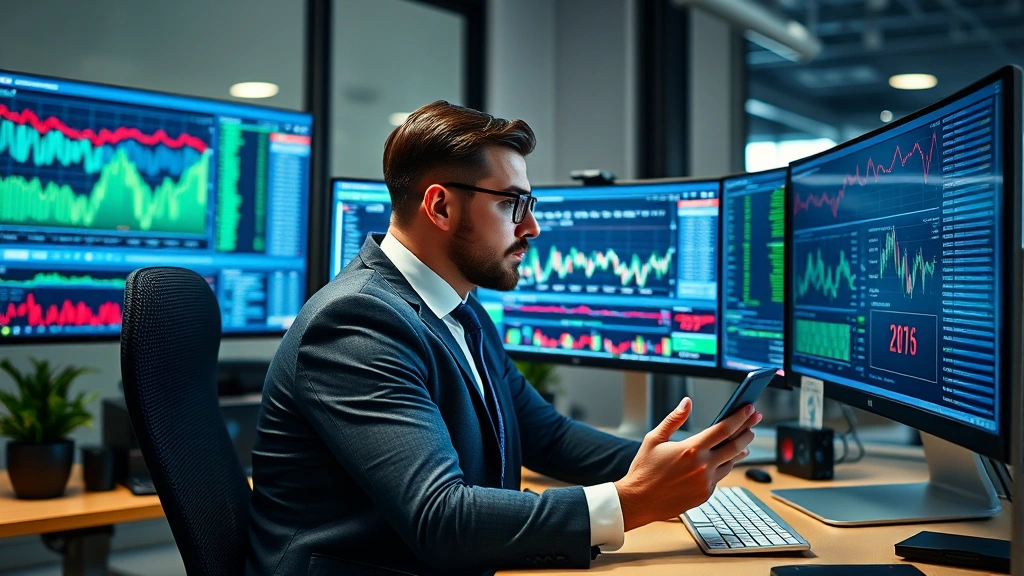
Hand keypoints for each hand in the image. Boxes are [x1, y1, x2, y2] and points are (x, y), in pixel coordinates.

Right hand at [613, 398, 761, 531]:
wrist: (639, 501)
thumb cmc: (644, 469)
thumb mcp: (654, 439)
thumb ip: (674, 419)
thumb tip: (687, 402)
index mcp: (690, 449)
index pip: (723, 429)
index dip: (739, 417)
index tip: (749, 409)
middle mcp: (702, 466)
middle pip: (735, 445)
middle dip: (747, 431)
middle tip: (754, 422)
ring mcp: (706, 482)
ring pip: (731, 462)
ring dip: (740, 450)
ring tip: (744, 441)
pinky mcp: (706, 494)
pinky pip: (720, 477)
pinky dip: (725, 466)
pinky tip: (726, 460)